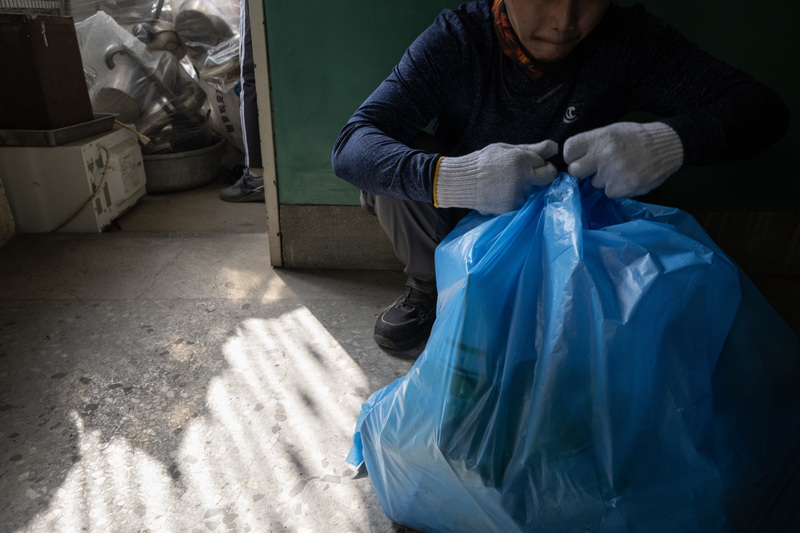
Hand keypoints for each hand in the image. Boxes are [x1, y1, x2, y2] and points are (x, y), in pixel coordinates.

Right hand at [435, 141, 557, 213]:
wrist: (461, 182)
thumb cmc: (483, 161)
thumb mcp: (507, 149)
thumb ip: (533, 149)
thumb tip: (555, 148)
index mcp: (522, 161)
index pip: (548, 167)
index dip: (541, 165)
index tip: (532, 165)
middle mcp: (523, 180)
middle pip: (548, 180)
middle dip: (541, 176)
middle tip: (526, 174)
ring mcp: (517, 196)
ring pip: (534, 192)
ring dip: (527, 188)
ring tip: (507, 183)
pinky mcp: (510, 209)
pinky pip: (522, 203)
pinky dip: (516, 198)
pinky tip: (502, 192)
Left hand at [563, 122, 683, 197]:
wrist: (667, 146)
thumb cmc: (636, 138)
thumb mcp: (612, 131)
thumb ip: (592, 144)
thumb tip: (573, 160)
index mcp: (599, 138)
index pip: (569, 149)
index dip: (571, 156)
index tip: (579, 158)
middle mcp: (603, 154)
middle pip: (575, 171)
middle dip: (583, 171)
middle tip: (597, 168)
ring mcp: (613, 172)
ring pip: (594, 183)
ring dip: (604, 180)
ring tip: (621, 168)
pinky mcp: (623, 187)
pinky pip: (609, 192)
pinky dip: (617, 188)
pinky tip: (628, 177)